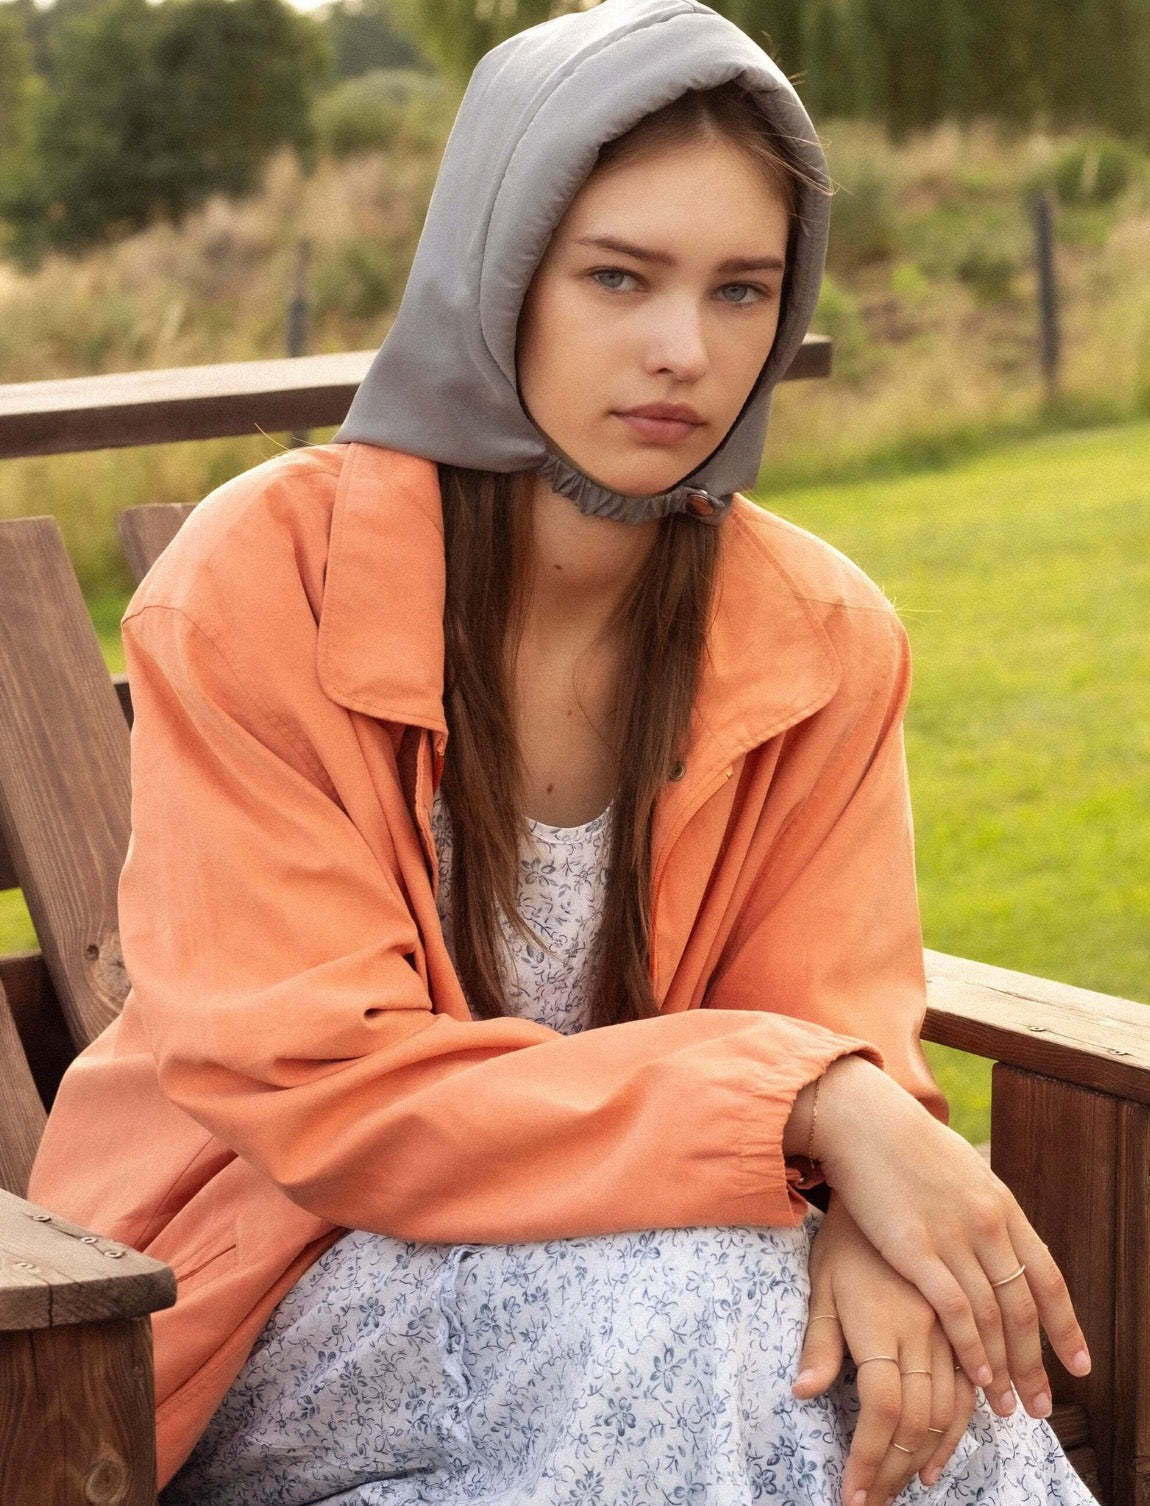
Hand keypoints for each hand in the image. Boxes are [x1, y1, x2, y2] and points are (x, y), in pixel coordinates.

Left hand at [793, 1197, 974, 1505]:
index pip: (881, 1408)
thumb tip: (803, 1392)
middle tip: (879, 1501)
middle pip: (918, 1418)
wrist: (889, 1183)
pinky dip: (963, 1423)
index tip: (855, 1495)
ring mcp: (950, 1324)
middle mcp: (921, 1327)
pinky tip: (944, 1449)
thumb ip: (819, 1340)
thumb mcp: (821, 1282)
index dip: (870, 1458)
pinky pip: (974, 1383)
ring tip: (912, 1485)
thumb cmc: (843, 1239)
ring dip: (934, 1454)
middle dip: (897, 1468)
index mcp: (879, 1321)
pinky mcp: (966, 1318)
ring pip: (954, 1406)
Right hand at [802, 1058, 1090, 1420]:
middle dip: (1035, 1363)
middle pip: (1024, 1307)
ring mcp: (953, 1235)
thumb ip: (984, 1208)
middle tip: (1039, 1407)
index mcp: (1001, 1205)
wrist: (863, 1120)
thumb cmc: (906, 1145)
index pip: (1047, 1277)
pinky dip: (972, 1347)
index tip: (1079, 1366)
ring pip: (993, 1315)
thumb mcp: (963, 1170)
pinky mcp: (915, 1247)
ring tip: (1005, 1407)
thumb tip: (1000, 1235)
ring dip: (1004, 1367)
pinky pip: (955, 1309)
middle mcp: (987, 1223)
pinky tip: (978, 1376)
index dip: (1066, 1326)